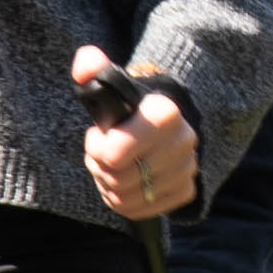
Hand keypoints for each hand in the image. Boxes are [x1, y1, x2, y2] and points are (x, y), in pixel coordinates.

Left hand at [72, 53, 205, 219]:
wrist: (165, 123)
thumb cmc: (131, 106)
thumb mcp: (113, 84)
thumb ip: (94, 70)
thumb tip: (85, 61)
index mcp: (166, 113)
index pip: (115, 153)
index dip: (98, 148)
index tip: (100, 135)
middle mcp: (184, 142)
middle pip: (118, 177)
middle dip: (101, 166)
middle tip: (103, 153)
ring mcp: (187, 169)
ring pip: (126, 197)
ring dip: (110, 184)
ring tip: (113, 166)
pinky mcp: (185, 191)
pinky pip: (141, 210)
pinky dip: (126, 201)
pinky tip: (127, 182)